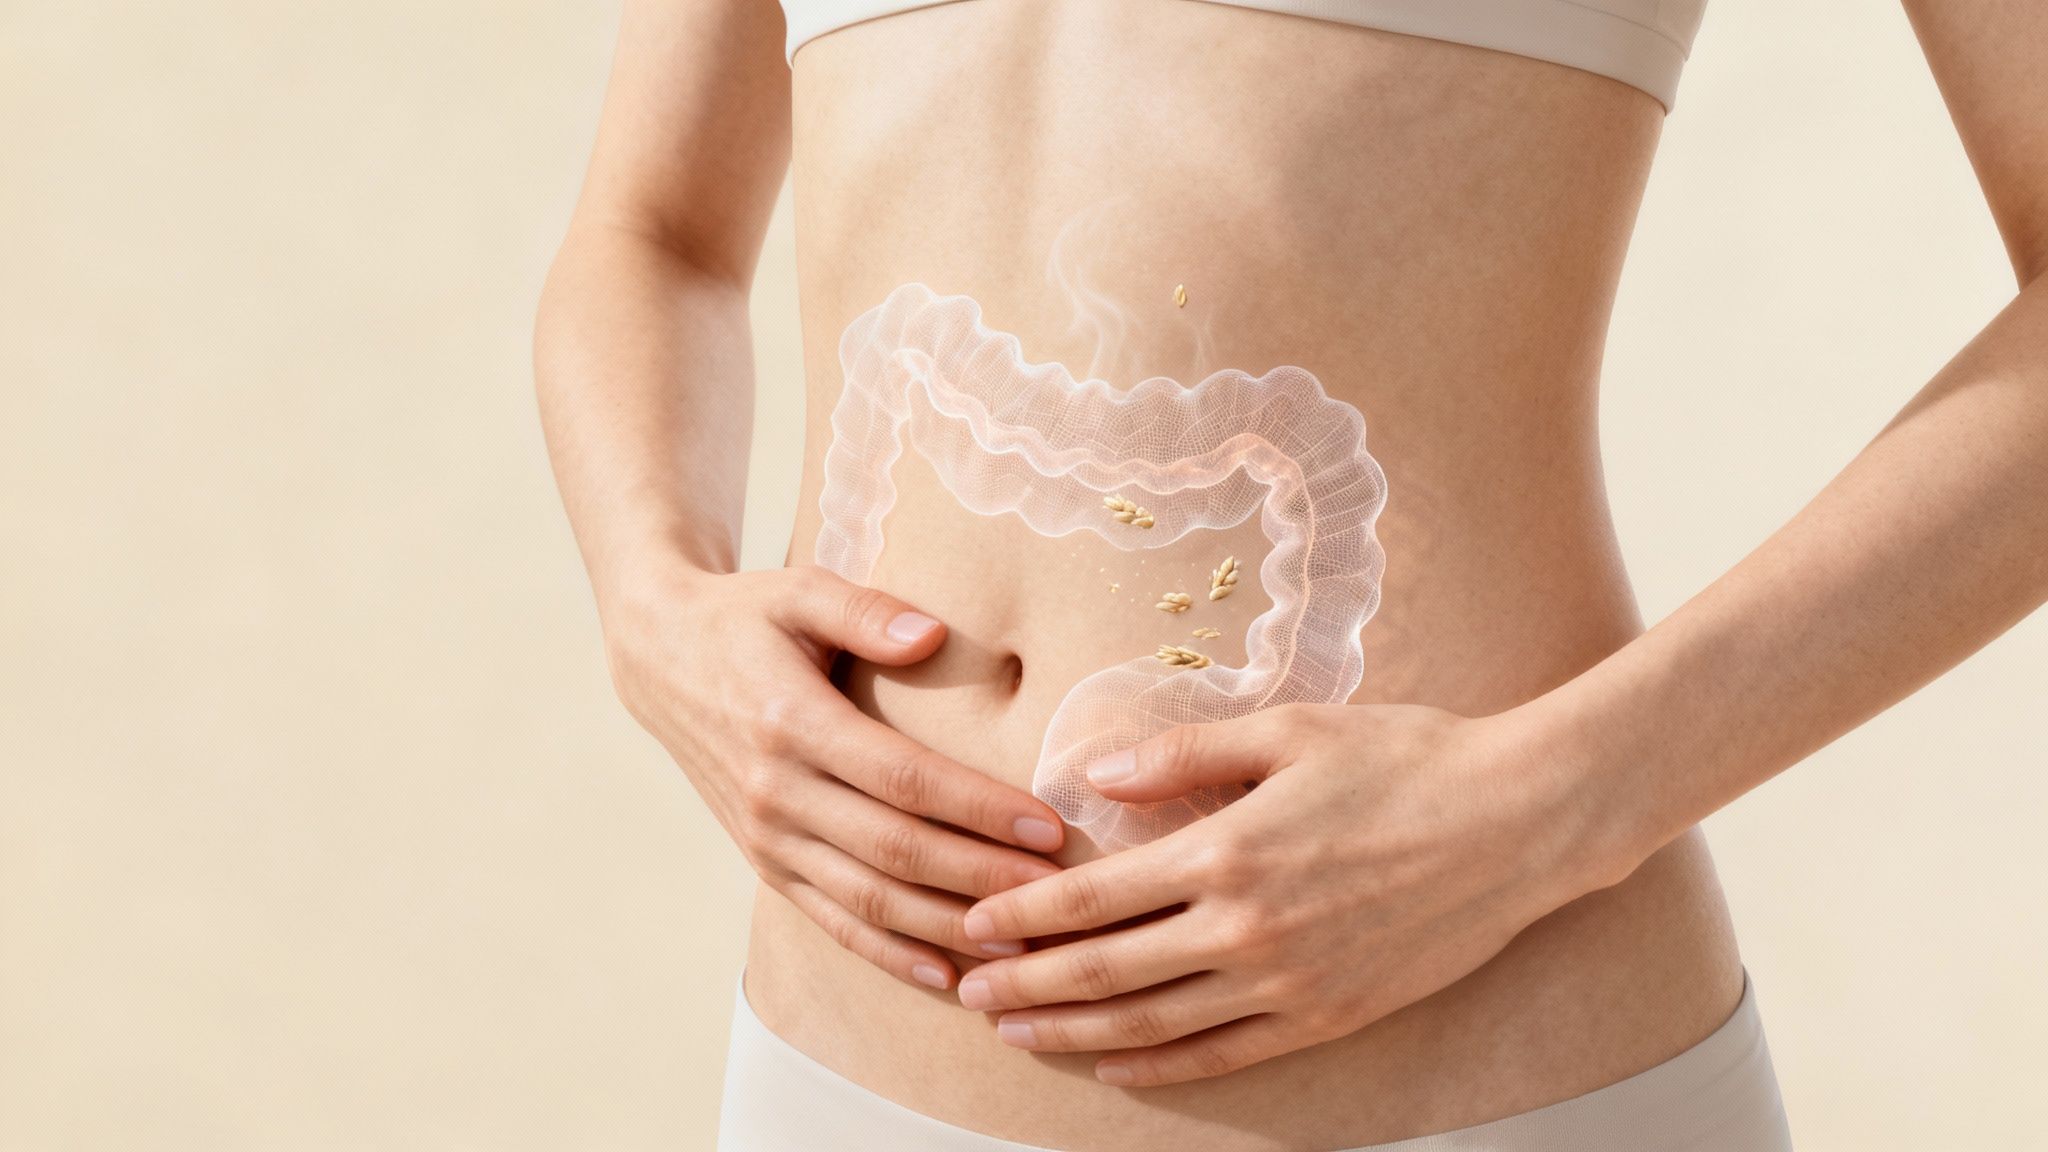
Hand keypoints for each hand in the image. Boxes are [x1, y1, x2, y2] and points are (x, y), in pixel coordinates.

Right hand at [604, 558, 1067, 990]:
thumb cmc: (746, 617)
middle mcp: (776, 791)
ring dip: (947, 928)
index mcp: (792, 722)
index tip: (1046, 826)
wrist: (659, 659)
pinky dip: (891, 954)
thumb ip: (865, 609)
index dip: (978, 807)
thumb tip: (931, 636)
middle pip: (896, 851)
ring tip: (1022, 945)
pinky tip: (948, 976)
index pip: (903, 778)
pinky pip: (834, 920)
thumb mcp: (798, 589)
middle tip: (1057, 893)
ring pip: (869, 900)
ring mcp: (766, 837)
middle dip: (982, 877)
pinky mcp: (764, 862)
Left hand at [954, 701, 1631, 1085]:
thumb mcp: (1287, 730)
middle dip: (1028, 986)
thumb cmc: (1407, 759)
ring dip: (1078, 1034)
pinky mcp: (1332, 1014)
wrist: (1520, 819)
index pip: (1095, 898)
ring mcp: (1290, 982)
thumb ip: (1181, 756)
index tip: (973, 924)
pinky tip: (1120, 1069)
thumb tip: (1093, 774)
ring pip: (1157, 1025)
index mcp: (1227, 851)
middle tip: (968, 993)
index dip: (1024, 916)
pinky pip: (1229, 1054)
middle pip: (1109, 972)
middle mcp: (1247, 928)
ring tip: (1021, 1035)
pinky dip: (1165, 1068)